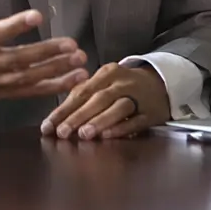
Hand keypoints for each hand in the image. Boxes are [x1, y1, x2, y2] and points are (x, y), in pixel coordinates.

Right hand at [0, 0, 89, 110]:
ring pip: (28, 78)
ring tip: (79, 62)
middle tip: (71, 44)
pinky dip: (53, 88)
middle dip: (46, 53)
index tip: (38, 16)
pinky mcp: (4, 93)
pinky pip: (30, 92)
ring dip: (56, 71)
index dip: (15, 26)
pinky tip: (74, 80)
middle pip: (17, 60)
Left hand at [41, 64, 170, 140]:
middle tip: (62, 132)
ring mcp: (138, 96)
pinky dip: (122, 128)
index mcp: (107, 73)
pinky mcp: (151, 112)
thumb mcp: (105, 83)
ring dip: (99, 121)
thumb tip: (58, 118)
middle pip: (98, 98)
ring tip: (84, 135)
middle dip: (78, 116)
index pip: (81, 91)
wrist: (162, 84)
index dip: (63, 109)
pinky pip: (135, 121)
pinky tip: (108, 136)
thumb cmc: (125, 86)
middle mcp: (122, 82)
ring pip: (117, 107)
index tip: (48, 126)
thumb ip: (84, 96)